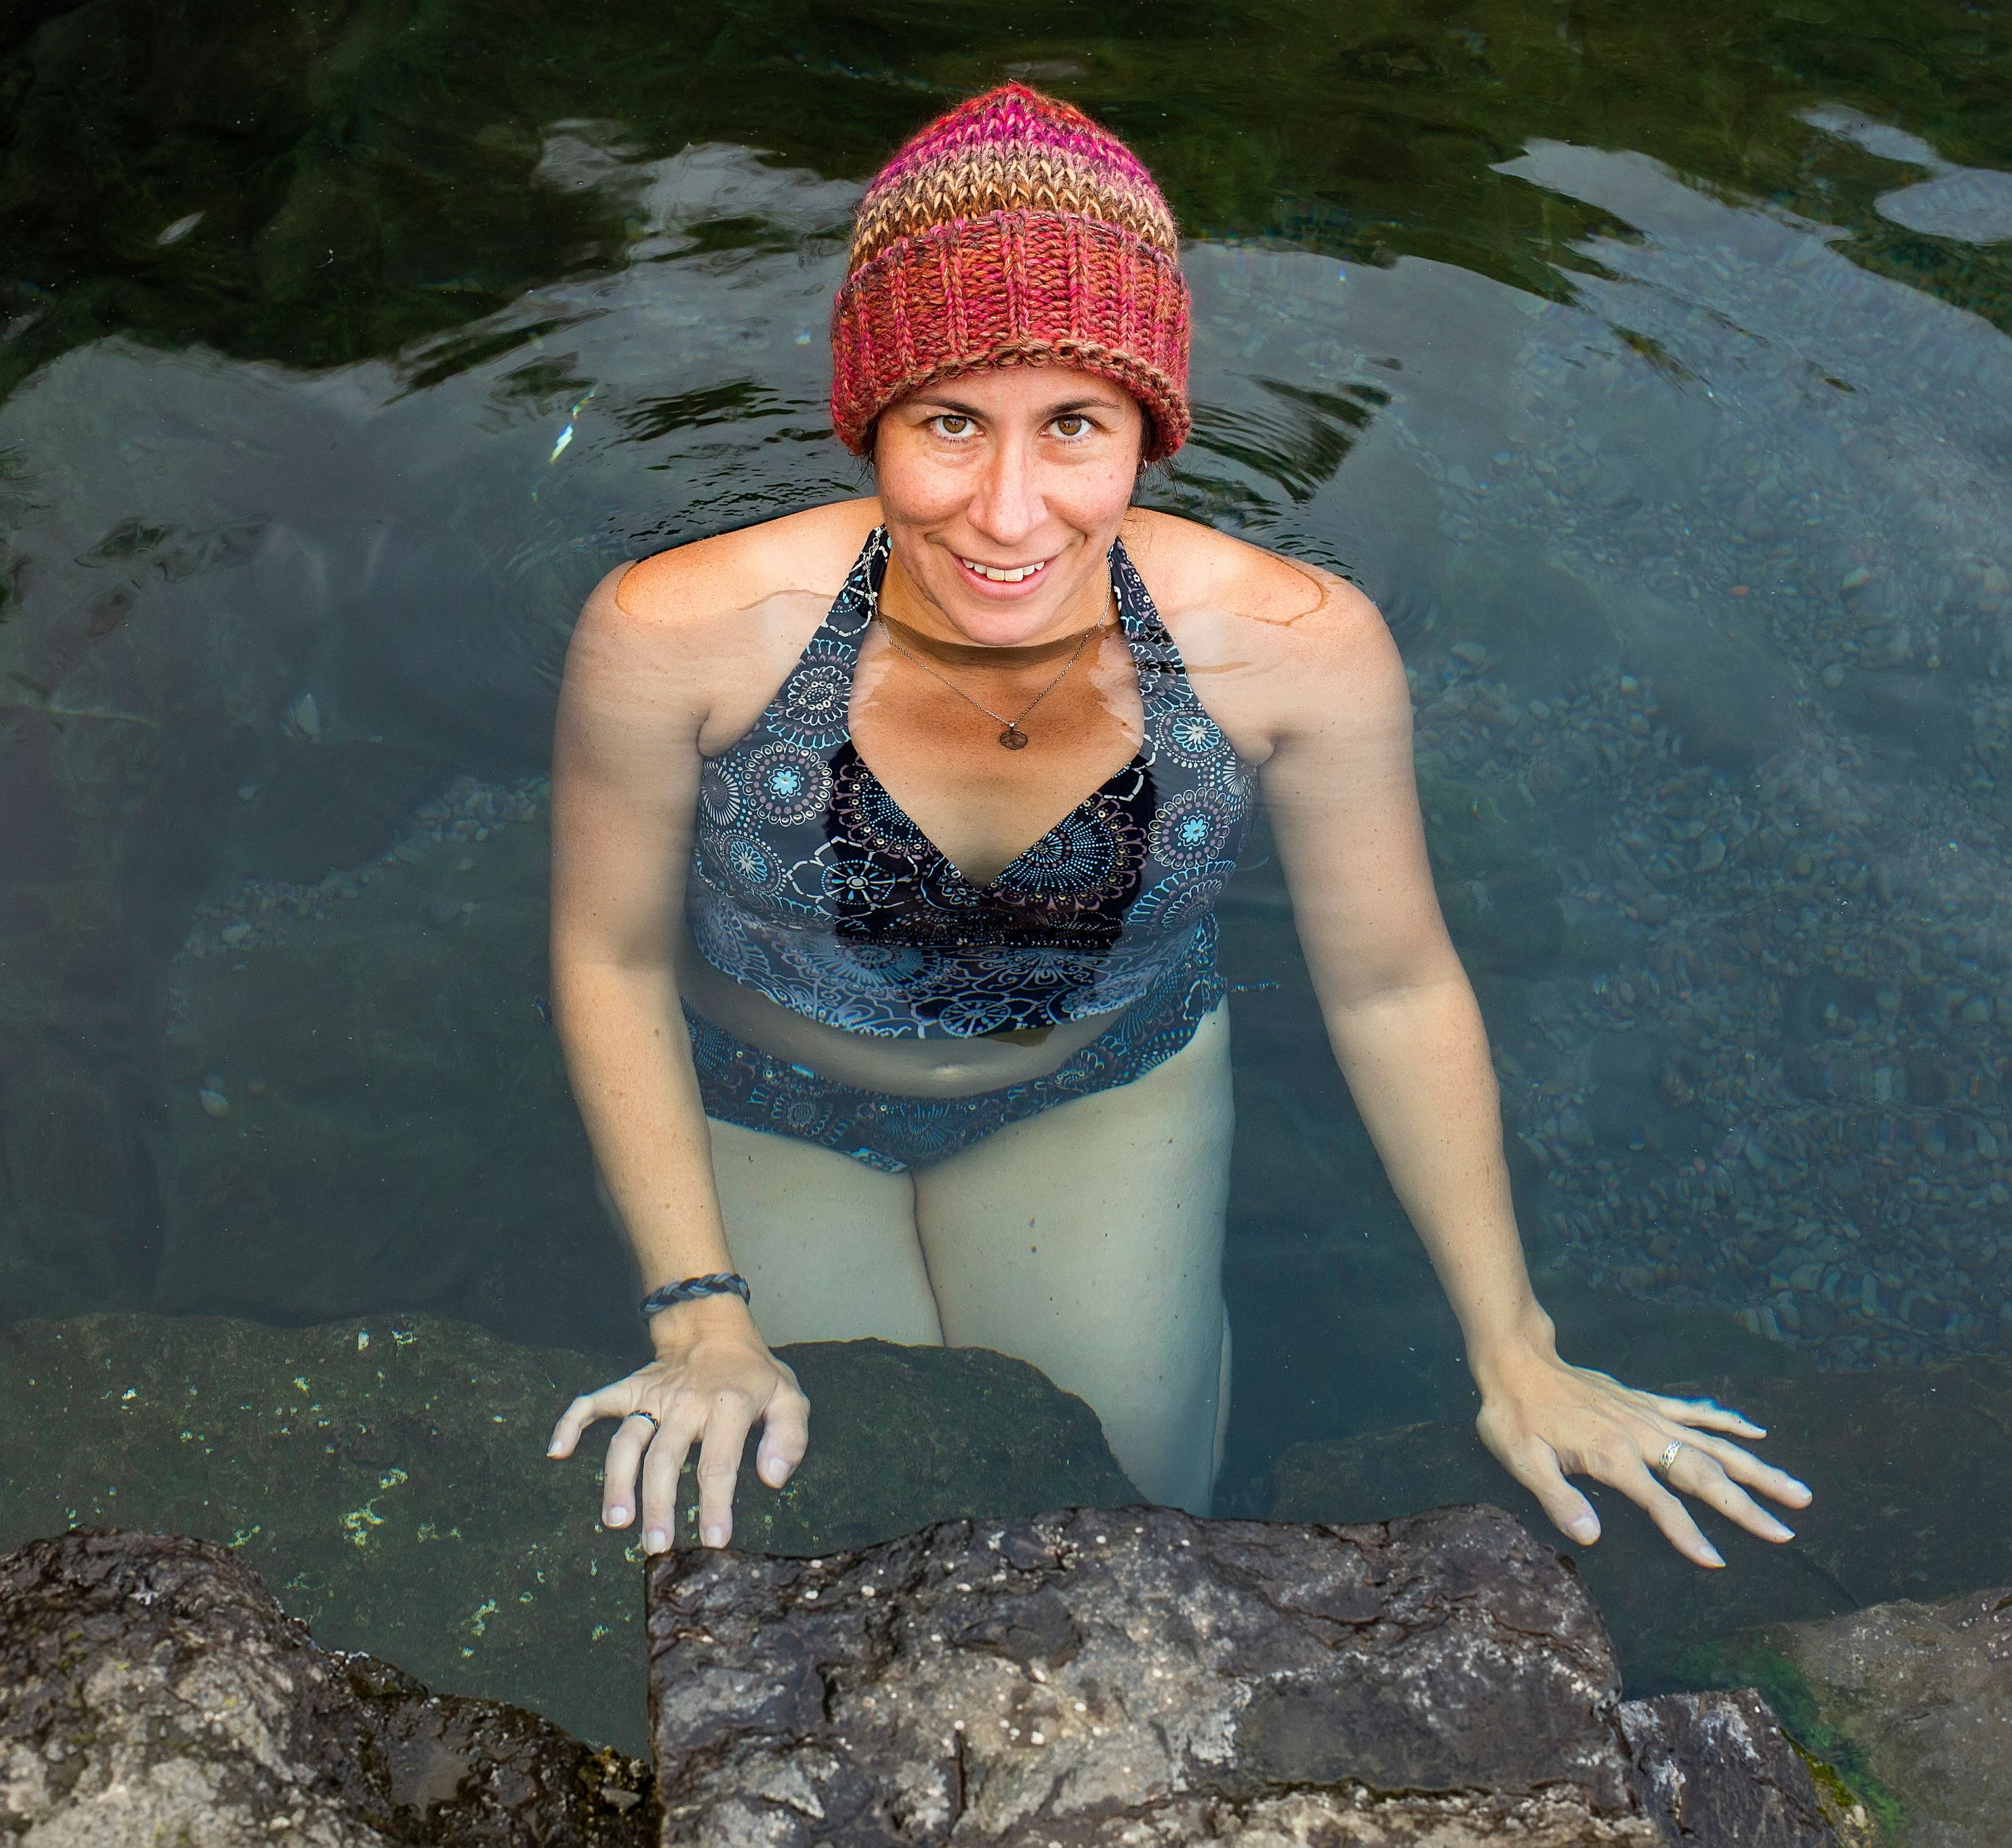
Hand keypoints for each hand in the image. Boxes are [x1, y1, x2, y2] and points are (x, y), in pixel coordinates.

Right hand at [545, 1295, 808, 1552]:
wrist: (715, 1327)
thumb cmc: (754, 1375)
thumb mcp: (789, 1398)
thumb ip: (789, 1438)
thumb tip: (771, 1479)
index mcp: (728, 1406)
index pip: (719, 1463)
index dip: (714, 1505)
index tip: (712, 1541)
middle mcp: (686, 1402)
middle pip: (665, 1458)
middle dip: (659, 1504)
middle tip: (655, 1546)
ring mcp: (653, 1395)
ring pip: (628, 1440)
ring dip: (617, 1480)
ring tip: (616, 1520)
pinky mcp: (629, 1389)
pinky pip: (593, 1403)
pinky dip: (571, 1423)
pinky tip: (558, 1451)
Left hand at [1473, 1343, 1811, 1568]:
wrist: (1516, 1360)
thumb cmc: (1514, 1415)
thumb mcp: (1522, 1460)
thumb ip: (1558, 1499)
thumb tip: (1591, 1537)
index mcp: (1612, 1456)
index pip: (1660, 1504)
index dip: (1687, 1534)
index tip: (1718, 1563)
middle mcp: (1639, 1434)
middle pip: (1703, 1473)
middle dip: (1746, 1505)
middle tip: (1787, 1531)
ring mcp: (1646, 1414)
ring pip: (1712, 1443)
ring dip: (1755, 1466)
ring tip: (1797, 1490)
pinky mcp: (1643, 1400)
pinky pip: (1693, 1410)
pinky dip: (1726, 1420)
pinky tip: (1755, 1429)